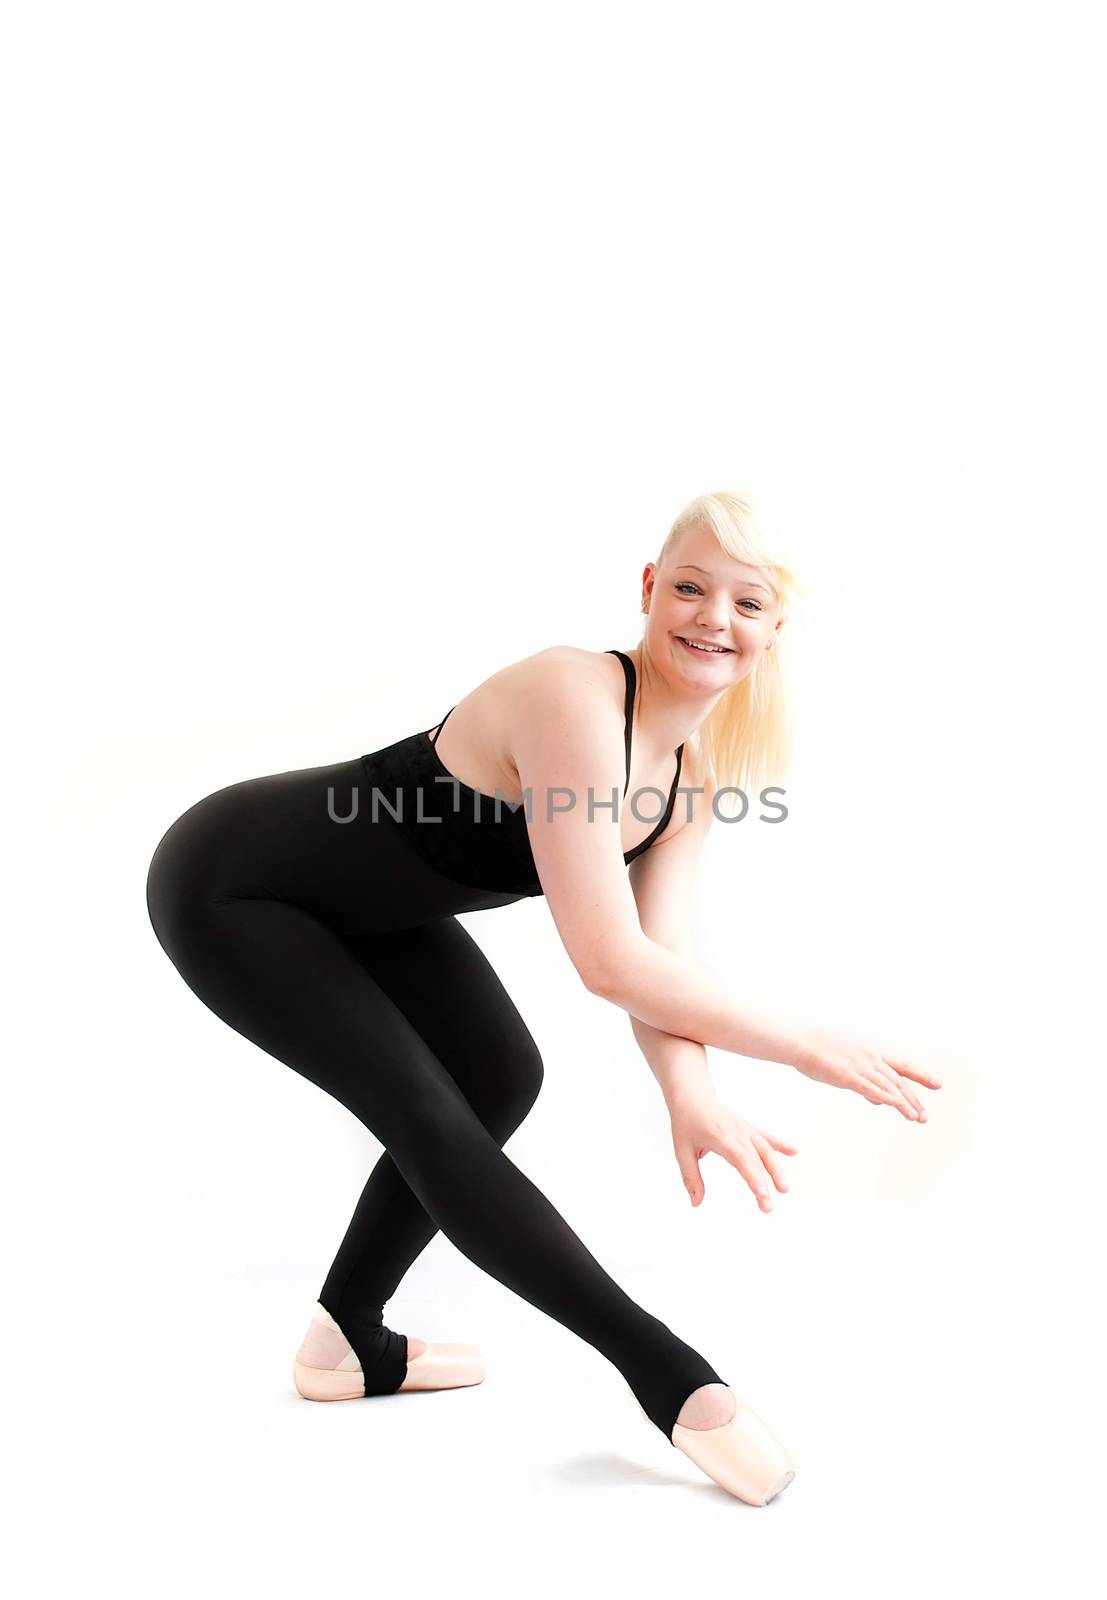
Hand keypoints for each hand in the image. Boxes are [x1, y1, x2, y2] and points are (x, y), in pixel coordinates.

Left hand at [669, 1091, 796, 1212]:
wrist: (692, 1096)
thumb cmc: (686, 1123)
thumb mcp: (682, 1151)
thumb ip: (691, 1177)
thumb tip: (696, 1203)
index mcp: (720, 1137)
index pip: (741, 1159)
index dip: (753, 1177)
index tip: (762, 1195)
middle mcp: (736, 1132)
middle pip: (755, 1159)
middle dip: (764, 1183)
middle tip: (768, 1207)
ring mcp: (744, 1129)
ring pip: (765, 1149)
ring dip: (776, 1169)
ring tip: (784, 1189)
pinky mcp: (748, 1128)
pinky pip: (766, 1137)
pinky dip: (780, 1144)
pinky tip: (794, 1152)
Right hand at [793, 1029, 941, 1120]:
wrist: (801, 1043)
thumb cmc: (819, 1055)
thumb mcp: (846, 1068)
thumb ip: (865, 1084)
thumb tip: (879, 1101)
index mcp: (870, 1056)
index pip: (901, 1066)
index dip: (920, 1075)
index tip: (937, 1083)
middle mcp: (870, 1060)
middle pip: (898, 1082)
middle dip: (914, 1099)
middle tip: (925, 1117)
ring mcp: (860, 1068)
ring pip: (888, 1087)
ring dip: (904, 1103)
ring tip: (916, 1118)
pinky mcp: (848, 1076)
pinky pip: (870, 1087)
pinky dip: (884, 1096)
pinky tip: (894, 1105)